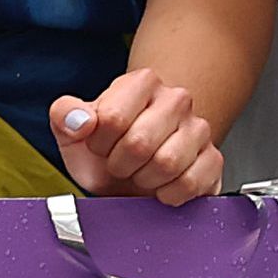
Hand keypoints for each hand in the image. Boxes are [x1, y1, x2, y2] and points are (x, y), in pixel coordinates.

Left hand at [50, 69, 223, 202]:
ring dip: (143, 180)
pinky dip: (167, 194)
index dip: (99, 142)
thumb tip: (80, 121)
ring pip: (166, 164)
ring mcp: (199, 128)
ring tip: (140, 172)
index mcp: (141, 83)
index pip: (112, 118)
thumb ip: (64, 115)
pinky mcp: (213, 159)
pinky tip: (160, 186)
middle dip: (120, 164)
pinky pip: (189, 184)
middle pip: (139, 144)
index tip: (101, 145)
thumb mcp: (72, 131)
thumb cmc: (106, 148)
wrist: (133, 171)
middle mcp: (176, 99)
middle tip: (120, 163)